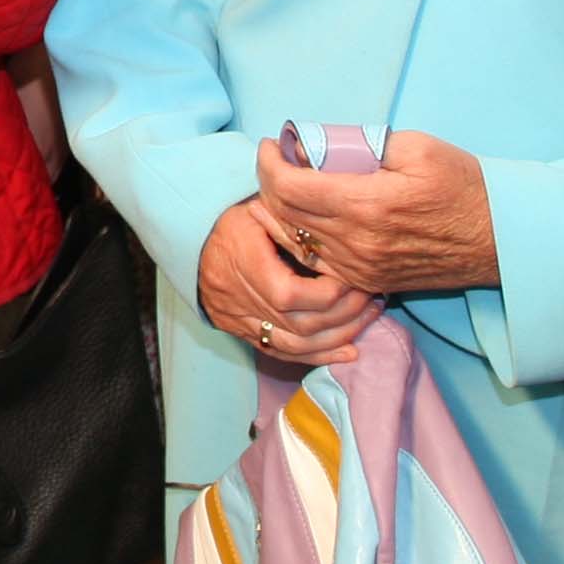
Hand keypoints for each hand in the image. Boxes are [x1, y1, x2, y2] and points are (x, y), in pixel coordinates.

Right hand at [196, 198, 376, 366]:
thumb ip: (294, 221)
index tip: (355, 280)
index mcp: (243, 262)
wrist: (191, 241)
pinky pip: (282, 353)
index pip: (290, 294)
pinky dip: (318, 356)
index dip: (329, 293)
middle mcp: (238, 298)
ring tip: (367, 319)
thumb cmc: (235, 220)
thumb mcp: (260, 207)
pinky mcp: (243, 332)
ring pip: (294, 345)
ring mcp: (239, 320)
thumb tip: (336, 228)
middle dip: (344, 315)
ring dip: (337, 338)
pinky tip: (347, 352)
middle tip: (372, 298)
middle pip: (299, 324)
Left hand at [254, 131, 500, 294]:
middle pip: (284, 214)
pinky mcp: (369, 281)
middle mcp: (356, 243)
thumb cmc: (464, 186)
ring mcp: (361, 268)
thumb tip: (316, 144)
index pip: (288, 187)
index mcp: (365, 205)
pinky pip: (317, 261)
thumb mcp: (417, 147)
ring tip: (288, 183)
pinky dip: (301, 237)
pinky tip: (307, 216)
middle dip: (269, 182)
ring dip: (281, 211)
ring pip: (295, 240)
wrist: (501, 240)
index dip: (268, 162)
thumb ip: (360, 143)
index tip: (272, 143)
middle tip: (277, 159)